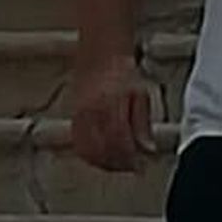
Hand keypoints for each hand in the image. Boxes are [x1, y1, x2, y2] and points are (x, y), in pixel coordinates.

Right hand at [71, 57, 158, 173]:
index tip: (142, 165)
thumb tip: (147, 149)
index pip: (119, 142)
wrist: (100, 53)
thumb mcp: (140, 95)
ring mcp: (79, 116)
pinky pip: (79, 146)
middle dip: (120, 164)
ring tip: (120, 164)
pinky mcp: (74, 118)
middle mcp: (91, 113)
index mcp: (110, 105)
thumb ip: (142, 125)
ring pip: (89, 152)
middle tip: (134, 167)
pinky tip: (102, 157)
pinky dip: (91, 156)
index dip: (131, 158)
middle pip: (103, 151)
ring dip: (105, 163)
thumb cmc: (121, 69)